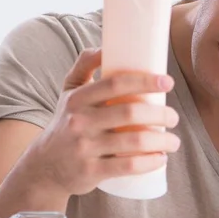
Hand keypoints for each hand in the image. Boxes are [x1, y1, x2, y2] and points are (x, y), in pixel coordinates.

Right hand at [28, 48, 180, 195]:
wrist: (44, 168)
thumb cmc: (66, 123)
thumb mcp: (68, 93)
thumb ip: (84, 66)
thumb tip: (106, 45)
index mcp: (77, 99)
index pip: (115, 83)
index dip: (145, 80)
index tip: (168, 82)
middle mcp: (79, 121)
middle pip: (130, 112)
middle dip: (160, 114)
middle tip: (174, 117)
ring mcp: (84, 148)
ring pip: (133, 141)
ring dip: (162, 141)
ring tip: (174, 142)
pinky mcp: (90, 172)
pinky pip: (127, 166)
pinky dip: (149, 162)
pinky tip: (161, 159)